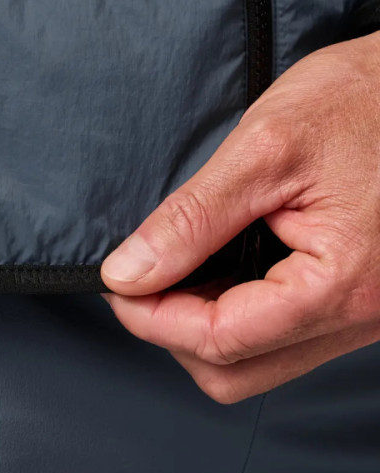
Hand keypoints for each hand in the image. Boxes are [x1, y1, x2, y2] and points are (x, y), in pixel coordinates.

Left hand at [99, 29, 379, 402]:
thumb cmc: (367, 100)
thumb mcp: (264, 147)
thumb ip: (191, 220)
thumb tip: (128, 273)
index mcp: (341, 285)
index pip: (219, 339)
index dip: (151, 318)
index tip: (117, 286)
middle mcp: (360, 316)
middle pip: (234, 372)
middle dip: (174, 332)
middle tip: (143, 281)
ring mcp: (363, 315)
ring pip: (257, 364)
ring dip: (204, 327)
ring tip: (181, 271)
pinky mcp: (359, 303)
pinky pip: (284, 337)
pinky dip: (239, 316)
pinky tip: (223, 270)